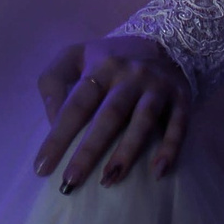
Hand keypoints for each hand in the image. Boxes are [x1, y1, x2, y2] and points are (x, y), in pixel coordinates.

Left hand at [35, 34, 191, 190]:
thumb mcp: (75, 56)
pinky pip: (178, 126)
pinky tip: (158, 172)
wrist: (164, 41)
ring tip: (108, 181)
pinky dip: (170, 148)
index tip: (42, 168)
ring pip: (142, 121)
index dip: (58, 136)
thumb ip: (54, 81)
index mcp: (101, 66)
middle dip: (89, 150)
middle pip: (108, 116)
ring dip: (127, 152)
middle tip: (71, 181)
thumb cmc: (109, 59)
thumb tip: (53, 121)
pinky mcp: (181, 99)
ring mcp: (158, 87)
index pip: (76, 105)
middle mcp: (130, 75)